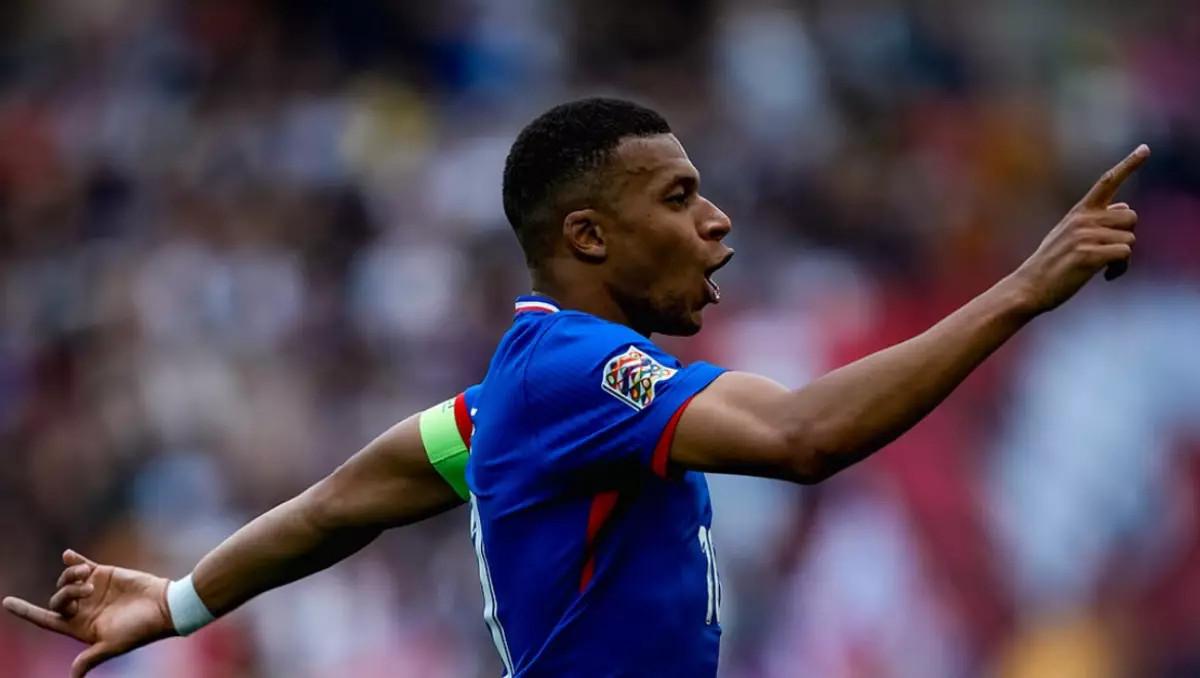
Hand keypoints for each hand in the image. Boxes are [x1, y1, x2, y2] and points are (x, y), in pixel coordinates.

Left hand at [3, 550, 175, 677]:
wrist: (165, 606)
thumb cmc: (140, 629)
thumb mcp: (113, 645)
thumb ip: (90, 657)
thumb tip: (73, 677)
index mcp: (81, 628)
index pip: (46, 620)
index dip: (26, 611)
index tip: (6, 602)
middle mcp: (84, 609)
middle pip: (56, 599)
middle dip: (64, 593)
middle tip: (85, 591)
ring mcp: (93, 591)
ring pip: (66, 581)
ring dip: (70, 577)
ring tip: (88, 575)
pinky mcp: (105, 575)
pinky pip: (82, 565)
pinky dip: (73, 560)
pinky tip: (67, 555)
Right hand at [1010, 144, 1148, 313]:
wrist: (1029, 287)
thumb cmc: (1051, 264)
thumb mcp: (1069, 234)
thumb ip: (1096, 219)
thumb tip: (1124, 206)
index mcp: (1079, 212)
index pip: (1108, 182)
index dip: (1129, 164)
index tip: (1145, 148)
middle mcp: (1083, 219)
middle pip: (1130, 217)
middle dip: (1125, 235)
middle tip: (1109, 252)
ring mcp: (1084, 236)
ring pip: (1130, 239)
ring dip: (1122, 257)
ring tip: (1103, 267)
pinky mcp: (1088, 255)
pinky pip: (1124, 254)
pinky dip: (1119, 269)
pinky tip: (1106, 276)